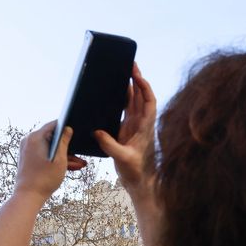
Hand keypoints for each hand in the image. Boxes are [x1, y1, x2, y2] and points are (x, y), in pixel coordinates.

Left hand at [15, 122, 85, 197]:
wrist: (28, 196)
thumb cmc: (44, 178)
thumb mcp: (60, 159)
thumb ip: (64, 141)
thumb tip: (68, 129)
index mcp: (35, 137)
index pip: (54, 124)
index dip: (66, 127)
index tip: (76, 131)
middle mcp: (29, 141)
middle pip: (53, 138)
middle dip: (68, 147)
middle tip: (81, 155)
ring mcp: (28, 150)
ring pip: (50, 149)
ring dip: (64, 156)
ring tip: (80, 164)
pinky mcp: (29, 159)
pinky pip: (44, 155)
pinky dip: (55, 160)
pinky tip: (70, 167)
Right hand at [97, 64, 156, 197]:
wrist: (140, 181)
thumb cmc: (136, 171)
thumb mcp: (123, 158)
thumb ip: (110, 145)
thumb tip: (97, 132)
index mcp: (145, 127)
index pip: (149, 102)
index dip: (145, 88)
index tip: (137, 76)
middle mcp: (142, 123)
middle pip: (142, 96)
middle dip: (138, 79)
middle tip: (131, 64)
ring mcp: (135, 125)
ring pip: (135, 100)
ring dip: (131, 86)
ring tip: (125, 70)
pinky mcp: (128, 129)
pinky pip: (127, 108)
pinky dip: (124, 97)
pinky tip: (118, 90)